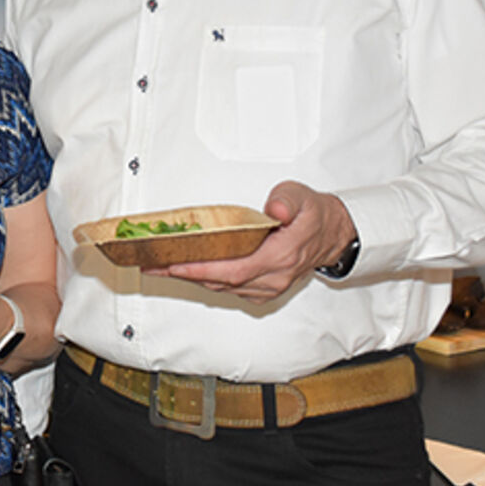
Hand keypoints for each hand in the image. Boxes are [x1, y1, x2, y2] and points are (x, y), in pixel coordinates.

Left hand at [151, 181, 355, 301]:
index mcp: (280, 257)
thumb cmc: (314, 214)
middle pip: (221, 281)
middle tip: (152, 264)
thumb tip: (275, 210)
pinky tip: (187, 270)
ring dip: (191, 278)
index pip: (234, 269)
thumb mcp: (303, 197)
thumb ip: (288, 201)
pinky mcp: (264, 288)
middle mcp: (273, 277)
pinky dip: (207, 280)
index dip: (202, 269)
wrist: (332, 234)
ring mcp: (269, 286)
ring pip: (223, 287)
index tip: (174, 264)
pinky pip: (230, 288)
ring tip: (160, 266)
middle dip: (184, 274)